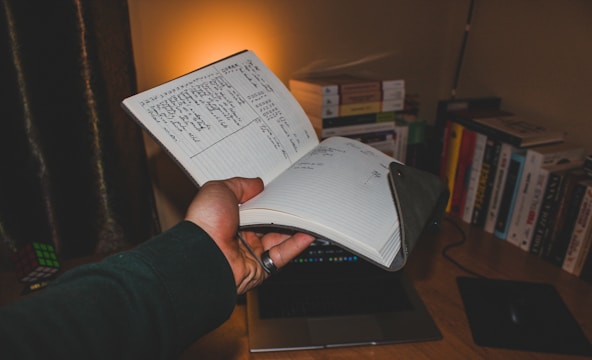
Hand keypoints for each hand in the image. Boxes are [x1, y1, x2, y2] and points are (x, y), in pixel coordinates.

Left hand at [184, 177, 314, 293]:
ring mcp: (251, 251)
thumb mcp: (219, 190)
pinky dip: (298, 244)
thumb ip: (240, 185)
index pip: (253, 206)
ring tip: (308, 213)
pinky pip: (283, 254)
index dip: (266, 198)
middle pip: (269, 221)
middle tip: (297, 199)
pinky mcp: (261, 267)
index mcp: (227, 218)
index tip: (281, 189)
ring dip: (294, 226)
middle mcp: (239, 236)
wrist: (204, 254)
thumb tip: (257, 184)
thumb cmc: (204, 224)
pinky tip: (308, 232)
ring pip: (280, 237)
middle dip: (283, 211)